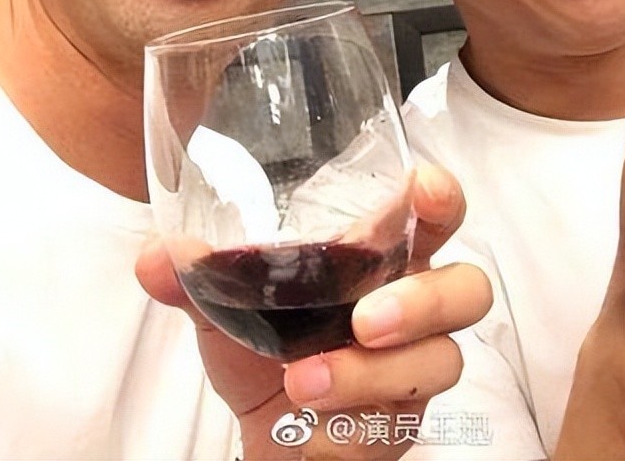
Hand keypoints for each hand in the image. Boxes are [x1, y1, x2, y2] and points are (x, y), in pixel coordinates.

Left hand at [136, 163, 490, 459]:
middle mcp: (414, 307)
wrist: (270, 440)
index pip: (434, 216)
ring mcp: (415, 367)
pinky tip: (307, 423)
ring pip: (442, 360)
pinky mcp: (401, 422)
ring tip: (308, 381)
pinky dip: (348, 422)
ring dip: (374, 374)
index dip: (441, 198)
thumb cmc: (266, 355)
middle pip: (468, 288)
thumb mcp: (226, 309)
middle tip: (365, 318)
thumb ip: (197, 278)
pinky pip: (396, 422)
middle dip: (424, 299)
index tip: (423, 188)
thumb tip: (156, 259)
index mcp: (382, 259)